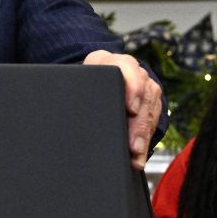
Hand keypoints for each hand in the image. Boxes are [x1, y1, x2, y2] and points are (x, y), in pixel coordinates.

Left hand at [83, 50, 162, 170]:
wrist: (94, 79)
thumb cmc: (81, 83)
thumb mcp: (75, 83)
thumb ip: (74, 92)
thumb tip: (63, 112)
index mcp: (108, 61)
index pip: (126, 67)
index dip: (132, 87)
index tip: (131, 109)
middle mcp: (131, 70)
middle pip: (142, 95)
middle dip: (138, 124)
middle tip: (133, 145)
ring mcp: (144, 85)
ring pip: (150, 110)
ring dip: (144, 136)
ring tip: (136, 155)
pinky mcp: (151, 101)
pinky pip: (153, 120)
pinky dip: (146, 140)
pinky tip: (139, 156)